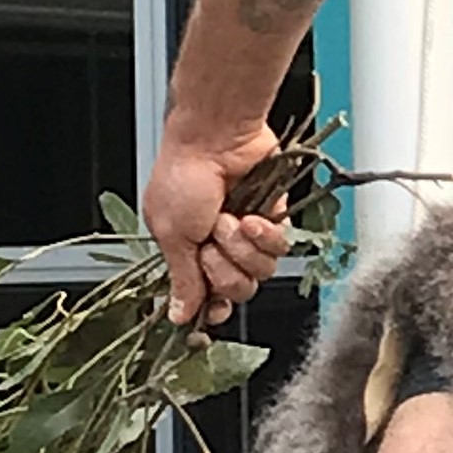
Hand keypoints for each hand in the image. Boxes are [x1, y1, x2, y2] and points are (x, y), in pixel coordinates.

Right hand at [142, 124, 292, 326]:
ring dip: (242, 246)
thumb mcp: (172, 233)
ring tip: (229, 219)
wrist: (217, 136)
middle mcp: (217, 246)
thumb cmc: (185, 174)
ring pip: (260, 272)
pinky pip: (280, 248)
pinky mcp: (273, 218)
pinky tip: (251, 216)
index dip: (213, 307)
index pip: (206, 298)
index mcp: (186, 251)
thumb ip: (181, 280)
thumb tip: (177, 315)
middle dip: (224, 268)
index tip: (214, 308)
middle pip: (236, 290)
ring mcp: (246, 234)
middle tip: (211, 241)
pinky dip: (266, 233)